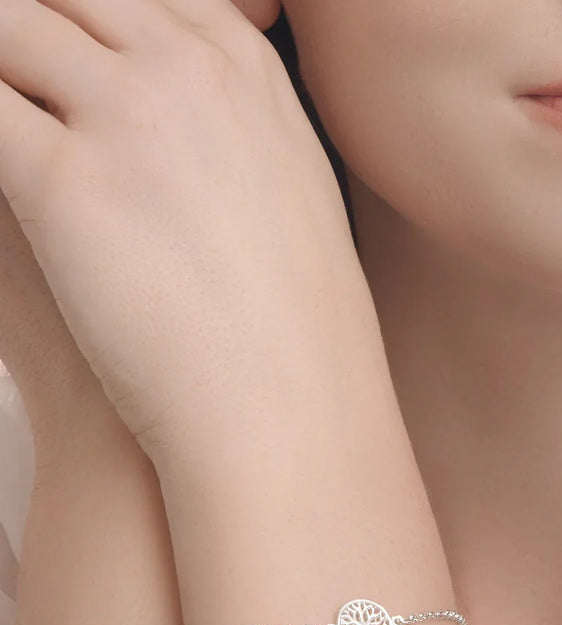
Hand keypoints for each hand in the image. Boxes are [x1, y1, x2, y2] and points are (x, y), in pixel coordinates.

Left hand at [0, 0, 375, 463]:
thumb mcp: (286, 196)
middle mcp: (188, 71)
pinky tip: (4, 173)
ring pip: (7, 27)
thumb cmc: (289, 323)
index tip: (57, 56)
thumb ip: (232, 127)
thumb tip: (184, 128)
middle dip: (26, 27)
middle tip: (17, 83)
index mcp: (245, 68)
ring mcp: (128, 118)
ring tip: (13, 138)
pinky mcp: (63, 183)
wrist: (288, 406)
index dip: (81, 14)